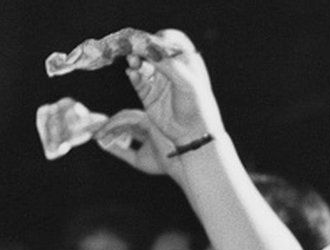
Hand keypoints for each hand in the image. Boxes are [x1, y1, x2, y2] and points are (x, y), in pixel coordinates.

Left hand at [94, 109, 168, 174]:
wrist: (180, 165)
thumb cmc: (164, 163)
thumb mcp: (136, 158)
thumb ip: (121, 151)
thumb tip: (103, 144)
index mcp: (146, 130)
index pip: (124, 126)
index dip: (109, 130)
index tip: (95, 134)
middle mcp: (147, 122)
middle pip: (121, 120)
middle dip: (105, 125)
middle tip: (90, 131)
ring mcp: (149, 118)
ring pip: (123, 117)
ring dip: (108, 124)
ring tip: (96, 133)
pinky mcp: (149, 118)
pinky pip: (128, 118)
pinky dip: (115, 123)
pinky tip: (106, 131)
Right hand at [122, 29, 224, 145]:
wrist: (192, 133)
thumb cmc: (197, 105)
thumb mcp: (187, 82)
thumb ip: (169, 65)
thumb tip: (150, 50)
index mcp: (185, 61)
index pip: (171, 41)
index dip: (161, 38)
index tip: (153, 41)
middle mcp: (170, 69)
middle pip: (153, 52)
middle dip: (143, 48)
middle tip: (134, 47)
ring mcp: (158, 81)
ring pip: (143, 66)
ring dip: (136, 61)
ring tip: (132, 61)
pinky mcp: (148, 95)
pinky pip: (138, 81)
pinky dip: (134, 76)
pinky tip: (132, 74)